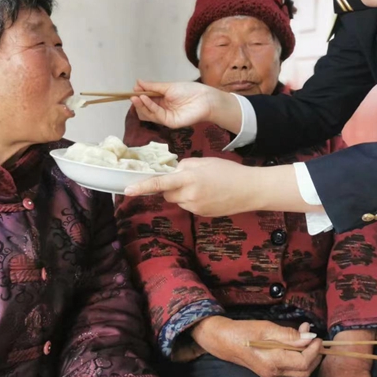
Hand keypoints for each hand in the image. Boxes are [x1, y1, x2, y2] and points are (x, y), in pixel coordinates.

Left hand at [124, 158, 259, 215]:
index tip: (127, 191)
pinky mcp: (201, 215)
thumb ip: (184, 166)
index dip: (142, 187)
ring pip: (178, 200)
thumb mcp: (204, 162)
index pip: (160, 183)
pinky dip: (192, 199)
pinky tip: (208, 194)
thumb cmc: (228, 172)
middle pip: (167, 193)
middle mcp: (189, 195)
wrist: (249, 190)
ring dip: (182, 193)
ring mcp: (195, 208)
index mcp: (189, 178)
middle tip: (187, 177)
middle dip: (171, 186)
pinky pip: (188, 206)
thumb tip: (172, 172)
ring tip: (203, 185)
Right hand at [130, 80, 239, 130]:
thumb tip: (138, 82)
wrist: (204, 99)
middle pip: (145, 108)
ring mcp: (165, 117)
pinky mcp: (169, 122)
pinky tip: (145, 98)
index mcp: (162, 100)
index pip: (147, 99)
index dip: (140, 94)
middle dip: (138, 101)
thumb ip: (153, 86)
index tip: (134, 88)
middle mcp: (162, 109)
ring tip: (136, 97)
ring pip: (148, 113)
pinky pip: (156, 115)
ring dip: (141, 105)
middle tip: (133, 95)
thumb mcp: (168, 87)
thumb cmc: (188, 90)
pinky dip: (149, 106)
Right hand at [191, 316, 322, 376]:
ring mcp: (271, 375)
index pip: (303, 362)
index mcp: (272, 362)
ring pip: (298, 372)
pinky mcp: (269, 372)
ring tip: (304, 336)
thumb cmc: (243, 331)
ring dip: (307, 356)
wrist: (222, 341)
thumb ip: (289, 335)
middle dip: (314, 356)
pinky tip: (294, 343)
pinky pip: (290, 369)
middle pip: (304, 372)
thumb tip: (309, 337)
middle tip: (313, 337)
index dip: (314, 350)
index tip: (316, 336)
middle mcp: (273, 373)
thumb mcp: (266, 328)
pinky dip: (298, 358)